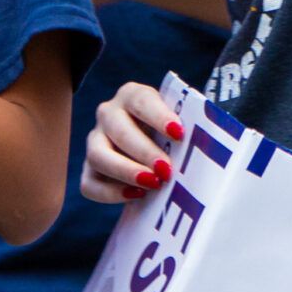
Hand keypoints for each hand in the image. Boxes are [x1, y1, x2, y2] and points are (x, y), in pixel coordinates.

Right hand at [80, 79, 180, 204]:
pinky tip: (135, 195)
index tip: (178, 133)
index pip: (142, 100)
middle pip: (118, 129)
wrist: (155, 150)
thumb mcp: (180, 123)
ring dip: (125, 171)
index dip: (159, 116)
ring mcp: (95, 141)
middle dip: (143, 151)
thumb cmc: (172, 133)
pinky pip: (90, 183)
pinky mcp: (88, 170)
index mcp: (132, 95)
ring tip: (151, 184)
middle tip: (166, 169)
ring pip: (98, 155)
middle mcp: (109, 114)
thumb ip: (189, 128)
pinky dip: (110, 193)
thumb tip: (203, 144)